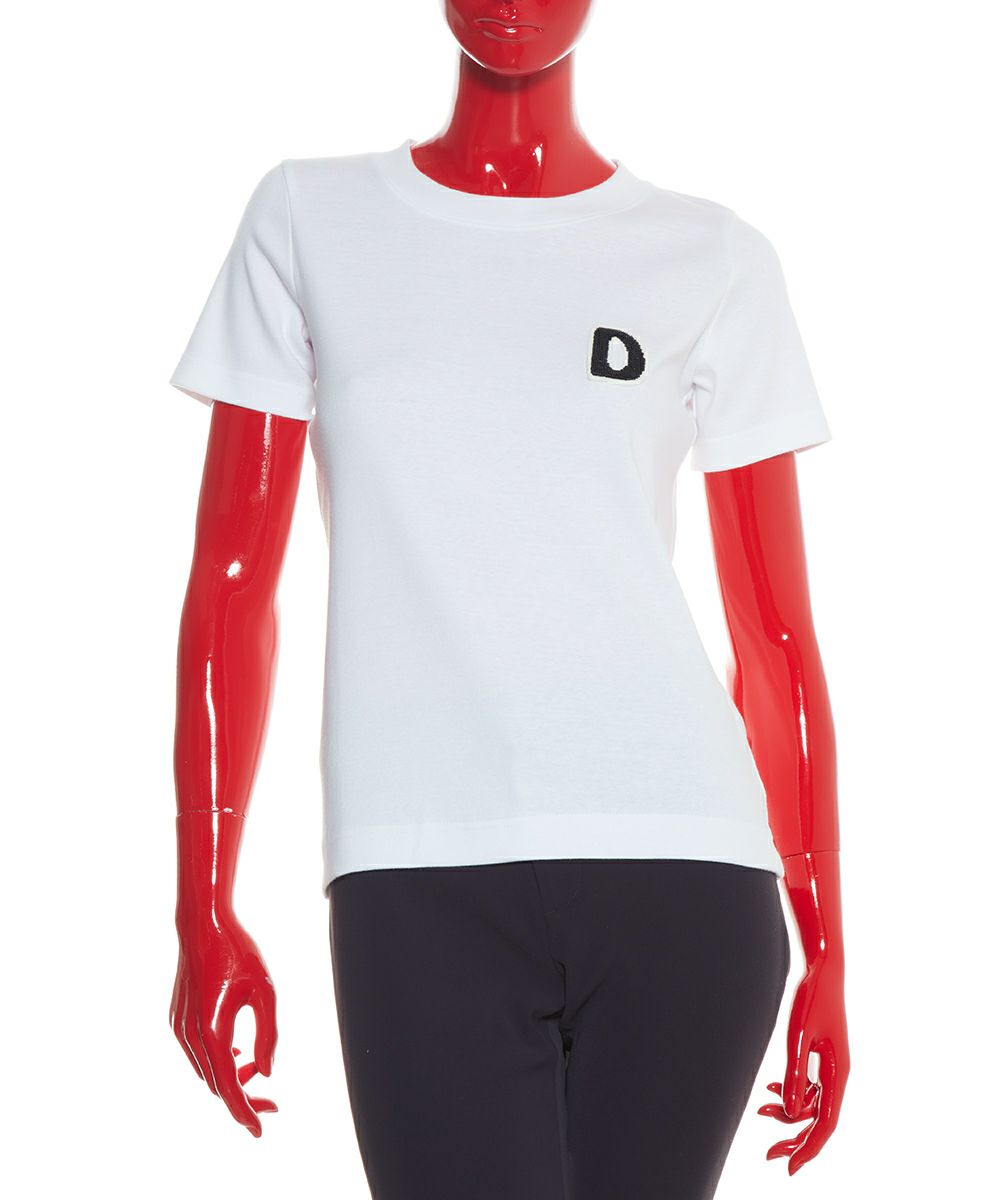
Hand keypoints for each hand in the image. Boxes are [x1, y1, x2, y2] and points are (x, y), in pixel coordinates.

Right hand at [169, 910, 277, 1135]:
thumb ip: (269, 1035)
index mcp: (213, 1031)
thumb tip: (265, 1073)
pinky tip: (235, 1055)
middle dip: (242, 1097)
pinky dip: (216, 1061)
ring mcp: (180, 1029)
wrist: (203, 926)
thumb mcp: (265, 992)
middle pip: (216, 1084)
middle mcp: (191, 1036)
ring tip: (255, 1071)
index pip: (228, 1087)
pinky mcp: (176, 1020)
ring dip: (229, 1078)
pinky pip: (197, 1054)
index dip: (245, 1111)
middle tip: (269, 1103)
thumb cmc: (238, 953)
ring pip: (206, 1071)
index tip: (260, 1128)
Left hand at [758, 955, 848, 1173]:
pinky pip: (810, 1086)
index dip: (809, 1148)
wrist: (822, 970)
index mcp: (837, 1073)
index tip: (789, 1168)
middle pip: (820, 1119)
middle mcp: (838, 1074)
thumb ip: (795, 1074)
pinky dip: (792, 1092)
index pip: (826, 1123)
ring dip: (790, 1112)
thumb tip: (792, 1113)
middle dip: (796, 1138)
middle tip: (770, 1153)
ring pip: (813, 1103)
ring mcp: (831, 1066)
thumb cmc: (812, 999)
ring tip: (762, 1111)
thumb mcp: (798, 1037)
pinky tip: (773, 1091)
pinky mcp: (822, 1056)